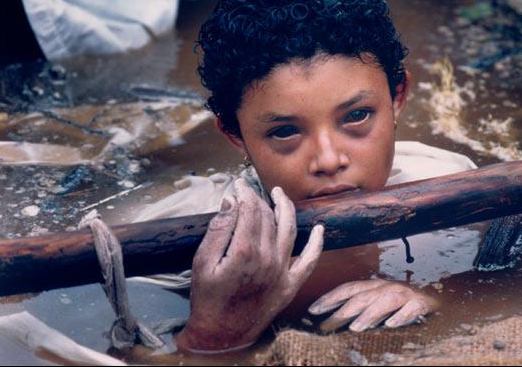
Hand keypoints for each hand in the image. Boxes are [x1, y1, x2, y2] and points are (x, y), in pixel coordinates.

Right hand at [176, 178, 323, 352]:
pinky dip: (317, 244)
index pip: (249, 210)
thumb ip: (218, 230)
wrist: (221, 335)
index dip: (244, 193)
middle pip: (267, 217)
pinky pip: (310, 260)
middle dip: (259, 199)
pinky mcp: (291, 285)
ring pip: (289, 230)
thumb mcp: (202, 263)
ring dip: (286, 208)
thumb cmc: (208, 299)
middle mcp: (268, 259)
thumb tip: (232, 202)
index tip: (238, 185)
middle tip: (250, 191)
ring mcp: (282, 272)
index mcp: (244, 252)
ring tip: (279, 195)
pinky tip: (320, 229)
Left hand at [308, 279, 437, 332]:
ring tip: (355, 328)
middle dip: (342, 310)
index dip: (330, 298)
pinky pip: (411, 309)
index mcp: (374, 286)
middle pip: (362, 296)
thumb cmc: (402, 304)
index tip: (312, 310)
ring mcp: (405, 294)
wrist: (439, 299)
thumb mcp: (378, 303)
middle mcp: (387, 287)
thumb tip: (332, 321)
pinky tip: (392, 325)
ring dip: (369, 314)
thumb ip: (360, 309)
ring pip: (385, 301)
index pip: (348, 289)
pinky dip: (401, 316)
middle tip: (326, 326)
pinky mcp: (422, 304)